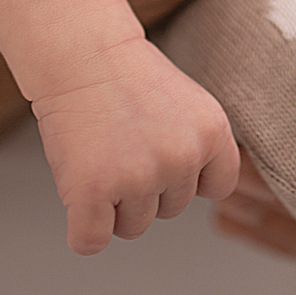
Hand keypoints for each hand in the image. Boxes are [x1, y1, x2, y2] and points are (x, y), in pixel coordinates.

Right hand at [32, 38, 238, 254]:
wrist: (80, 53)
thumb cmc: (126, 77)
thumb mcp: (188, 105)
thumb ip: (197, 147)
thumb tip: (194, 194)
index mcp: (211, 132)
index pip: (217, 187)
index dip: (189, 178)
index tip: (163, 155)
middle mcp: (181, 157)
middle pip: (170, 211)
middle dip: (145, 189)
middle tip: (121, 144)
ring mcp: (138, 177)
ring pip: (132, 227)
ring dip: (112, 205)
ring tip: (100, 155)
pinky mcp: (93, 190)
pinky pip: (91, 241)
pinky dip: (82, 230)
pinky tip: (78, 195)